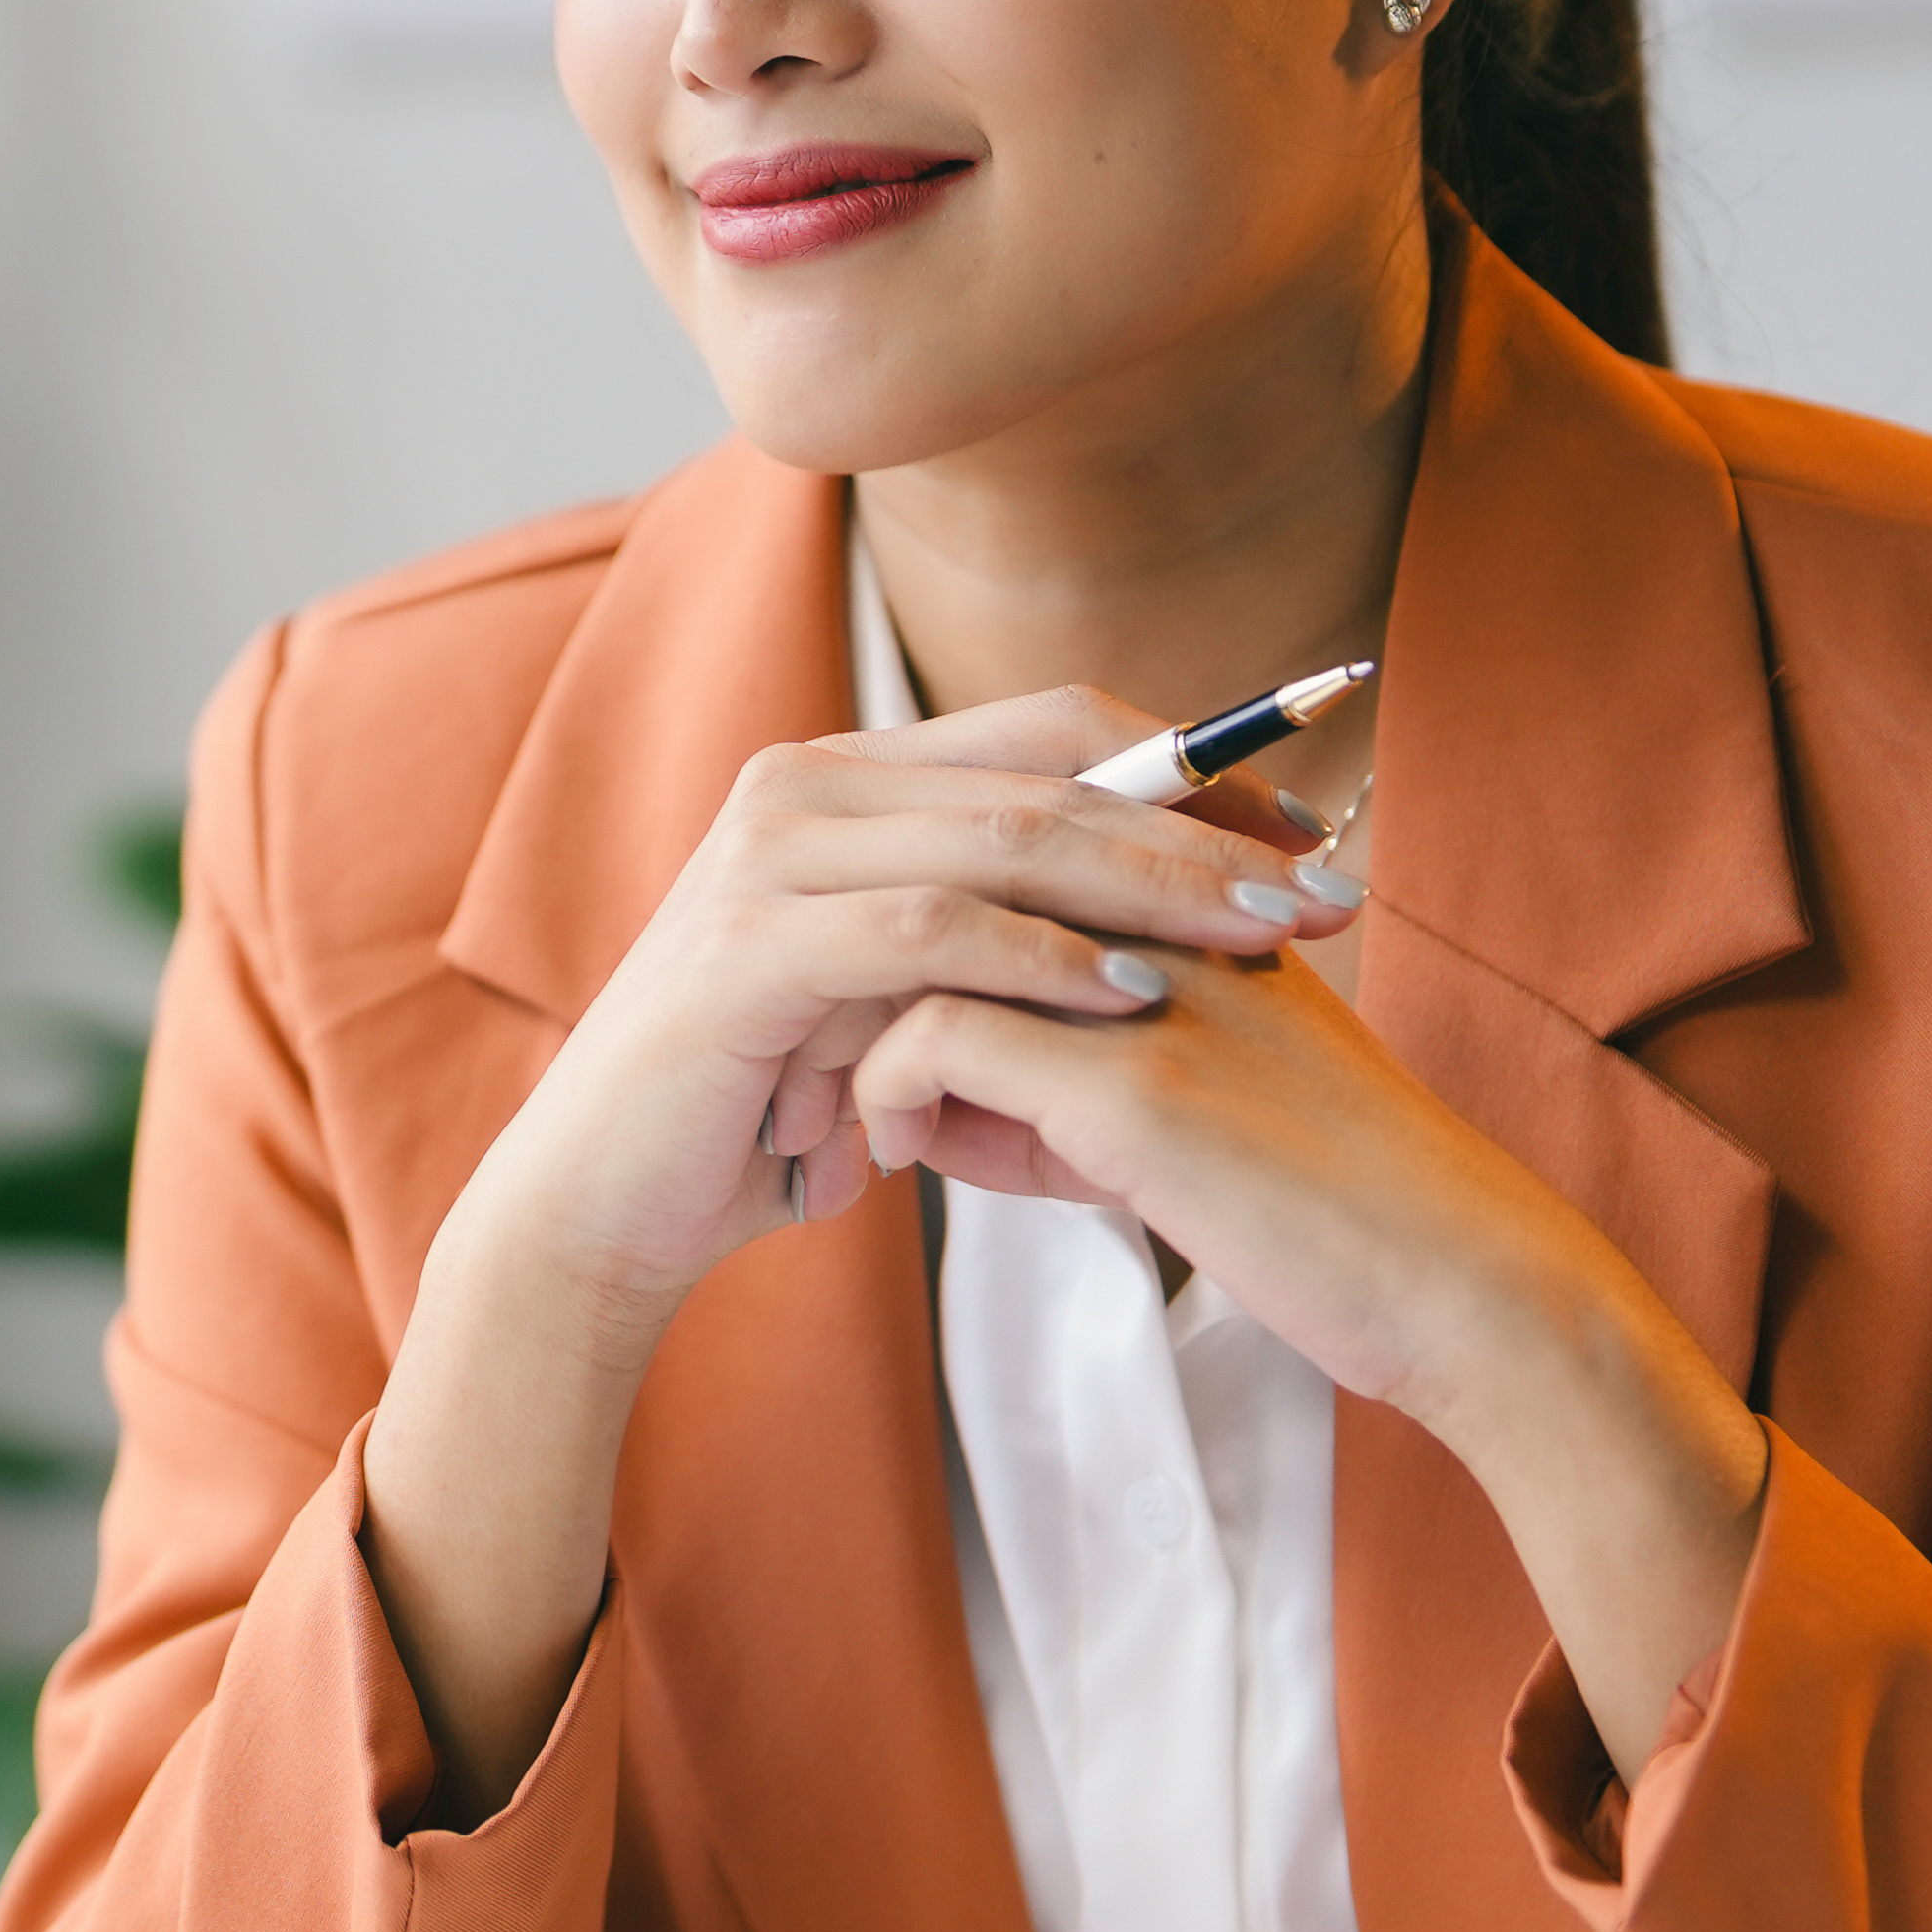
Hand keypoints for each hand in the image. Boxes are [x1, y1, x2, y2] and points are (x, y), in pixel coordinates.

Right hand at [360, 693, 1357, 1810]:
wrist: (604, 1205)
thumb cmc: (766, 1111)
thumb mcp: (903, 1004)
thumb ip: (998, 939)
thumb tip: (1164, 924)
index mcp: (850, 777)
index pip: (1053, 727)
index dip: (1191, 762)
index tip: (1309, 828)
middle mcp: (806, 784)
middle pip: (1048, 772)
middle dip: (1206, 825)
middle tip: (1327, 885)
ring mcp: (770, 855)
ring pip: (1003, 840)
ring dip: (1152, 886)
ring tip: (1267, 938)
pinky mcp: (751, 945)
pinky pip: (930, 933)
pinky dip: (1043, 961)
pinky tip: (1136, 997)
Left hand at [845, 935, 1772, 1776]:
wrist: (1464, 1291)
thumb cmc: (1334, 1219)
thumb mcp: (1192, 1118)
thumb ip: (1065, 1079)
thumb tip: (941, 1092)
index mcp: (1192, 901)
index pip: (1005, 847)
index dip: (918, 927)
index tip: (859, 1017)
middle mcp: (1169, 914)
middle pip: (950, 873)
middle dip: (863, 969)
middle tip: (810, 1060)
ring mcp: (1151, 986)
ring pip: (927, 941)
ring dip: (859, 1029)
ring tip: (845, 1119)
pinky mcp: (1135, 1083)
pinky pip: (939, 1039)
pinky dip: (892, 1093)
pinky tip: (899, 1157)